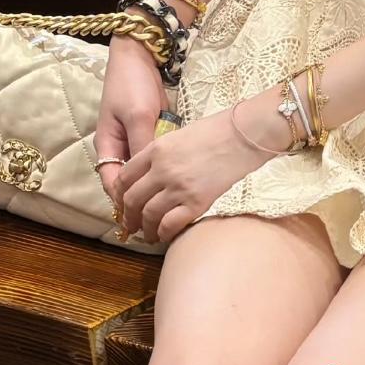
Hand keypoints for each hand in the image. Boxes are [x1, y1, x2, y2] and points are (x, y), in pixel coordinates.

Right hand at [94, 34, 166, 218]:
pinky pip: (155, 157)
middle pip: (128, 182)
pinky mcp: (151, 132)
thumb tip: (152, 177)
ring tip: (171, 203)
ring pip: (143, 171)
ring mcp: (135, 139)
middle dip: (140, 199)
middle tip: (160, 217)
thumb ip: (143, 146)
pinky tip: (178, 178)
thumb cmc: (133, 85)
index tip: (142, 219)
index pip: (113, 183)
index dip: (125, 202)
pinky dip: (163, 167)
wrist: (141, 56)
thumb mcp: (138, 116)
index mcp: (107, 145)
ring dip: (153, 184)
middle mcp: (120, 147)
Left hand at [114, 104, 272, 244]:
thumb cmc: (218, 130)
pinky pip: (170, 225)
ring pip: (148, 216)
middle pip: (132, 199)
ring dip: (145, 229)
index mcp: (157, 149)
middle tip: (131, 224)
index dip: (119, 194)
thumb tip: (151, 175)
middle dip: (128, 216)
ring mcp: (179, 187)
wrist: (245, 134)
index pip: (124, 177)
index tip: (123, 203)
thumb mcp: (180, 134)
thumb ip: (162, 154)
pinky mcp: (196, 202)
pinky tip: (165, 234)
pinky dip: (163, 233)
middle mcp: (162, 169)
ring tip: (148, 234)